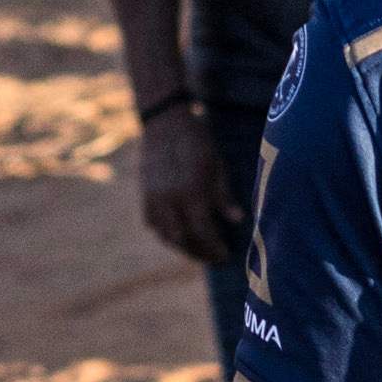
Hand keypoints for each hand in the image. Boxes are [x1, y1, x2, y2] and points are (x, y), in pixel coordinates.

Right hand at [139, 105, 242, 265]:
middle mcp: (169, 200)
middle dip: (200, 253)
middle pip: (184, 240)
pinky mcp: (144, 195)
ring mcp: (153, 198)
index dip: (214, 248)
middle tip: (214, 258)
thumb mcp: (217, 166)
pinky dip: (166, 233)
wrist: (165, 122)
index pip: (204, 232)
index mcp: (191, 192)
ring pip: (166, 235)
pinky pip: (153, 224)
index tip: (226, 256)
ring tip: (198, 250)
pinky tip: (179, 235)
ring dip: (183, 246)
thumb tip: (238, 221)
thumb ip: (224, 196)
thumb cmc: (198, 142)